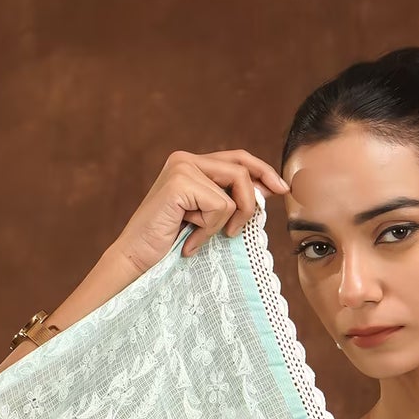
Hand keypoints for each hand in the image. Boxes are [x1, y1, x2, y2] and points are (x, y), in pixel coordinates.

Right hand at [110, 147, 289, 273]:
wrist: (138, 260)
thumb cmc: (170, 243)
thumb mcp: (207, 217)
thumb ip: (229, 198)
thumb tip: (265, 191)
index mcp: (191, 163)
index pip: (237, 158)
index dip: (262, 171)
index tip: (280, 189)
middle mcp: (186, 159)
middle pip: (241, 169)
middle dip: (251, 200)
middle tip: (244, 226)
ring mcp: (182, 168)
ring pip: (234, 191)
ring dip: (225, 221)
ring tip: (202, 236)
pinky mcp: (181, 183)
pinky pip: (220, 206)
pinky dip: (209, 230)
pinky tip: (190, 240)